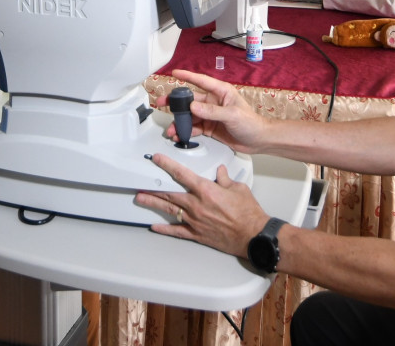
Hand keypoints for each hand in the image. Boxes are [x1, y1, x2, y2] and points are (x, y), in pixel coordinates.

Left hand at [136, 157, 268, 257]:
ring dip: (154, 203)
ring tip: (141, 199)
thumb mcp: (238, 188)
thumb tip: (220, 171)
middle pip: (170, 193)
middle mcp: (197, 205)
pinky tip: (155, 226)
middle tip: (141, 182)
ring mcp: (195, 220)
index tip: (157, 159)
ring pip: (170, 210)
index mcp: (206, 190)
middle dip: (154, 187)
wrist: (252, 235)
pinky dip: (165, 229)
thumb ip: (225, 179)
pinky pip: (177, 231)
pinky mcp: (197, 234)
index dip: (167, 165)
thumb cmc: (248, 213)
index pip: (182, 174)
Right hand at [154, 70, 269, 153]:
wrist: (258, 140)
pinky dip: (186, 131)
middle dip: (176, 103)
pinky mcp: (210, 127)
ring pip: (190, 116)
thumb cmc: (252, 123)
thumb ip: (212, 111)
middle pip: (190, 100)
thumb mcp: (232, 115)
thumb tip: (193, 107)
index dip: (187, 76)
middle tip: (162, 103)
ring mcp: (210, 115)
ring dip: (180, 122)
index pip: (201, 81)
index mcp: (221, 92)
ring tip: (172, 130)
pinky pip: (194, 128)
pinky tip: (181, 135)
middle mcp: (214, 102)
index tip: (175, 73)